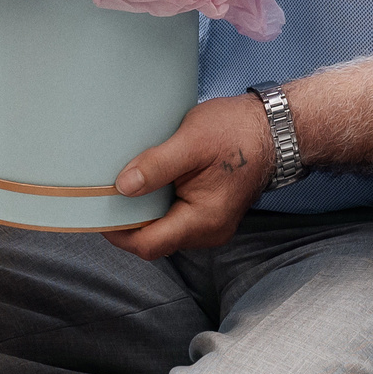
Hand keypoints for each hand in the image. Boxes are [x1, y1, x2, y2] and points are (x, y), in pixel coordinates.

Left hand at [104, 93, 275, 261]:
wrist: (275, 128)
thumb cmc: (237, 131)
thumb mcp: (191, 141)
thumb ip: (156, 166)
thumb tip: (122, 187)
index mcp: (203, 220)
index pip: (148, 245)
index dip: (118, 233)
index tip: (97, 211)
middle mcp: (208, 231)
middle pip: (154, 240)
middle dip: (127, 222)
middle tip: (104, 194)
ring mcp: (211, 224)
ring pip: (164, 229)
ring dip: (143, 212)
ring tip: (124, 184)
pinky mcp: (211, 212)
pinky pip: (176, 218)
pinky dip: (158, 205)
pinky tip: (148, 183)